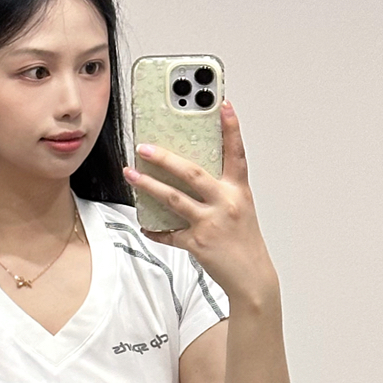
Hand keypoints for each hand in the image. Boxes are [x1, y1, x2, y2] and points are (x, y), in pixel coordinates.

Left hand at [122, 101, 276, 307]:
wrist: (251, 277)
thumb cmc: (244, 242)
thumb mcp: (240, 209)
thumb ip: (221, 190)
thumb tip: (194, 175)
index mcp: (238, 192)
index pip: (237, 154)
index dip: (231, 129)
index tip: (224, 105)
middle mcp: (225, 204)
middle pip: (192, 173)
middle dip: (165, 158)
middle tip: (144, 147)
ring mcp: (210, 223)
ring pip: (173, 199)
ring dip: (148, 185)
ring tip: (131, 174)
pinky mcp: (198, 244)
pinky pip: (169, 234)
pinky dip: (155, 231)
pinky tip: (145, 226)